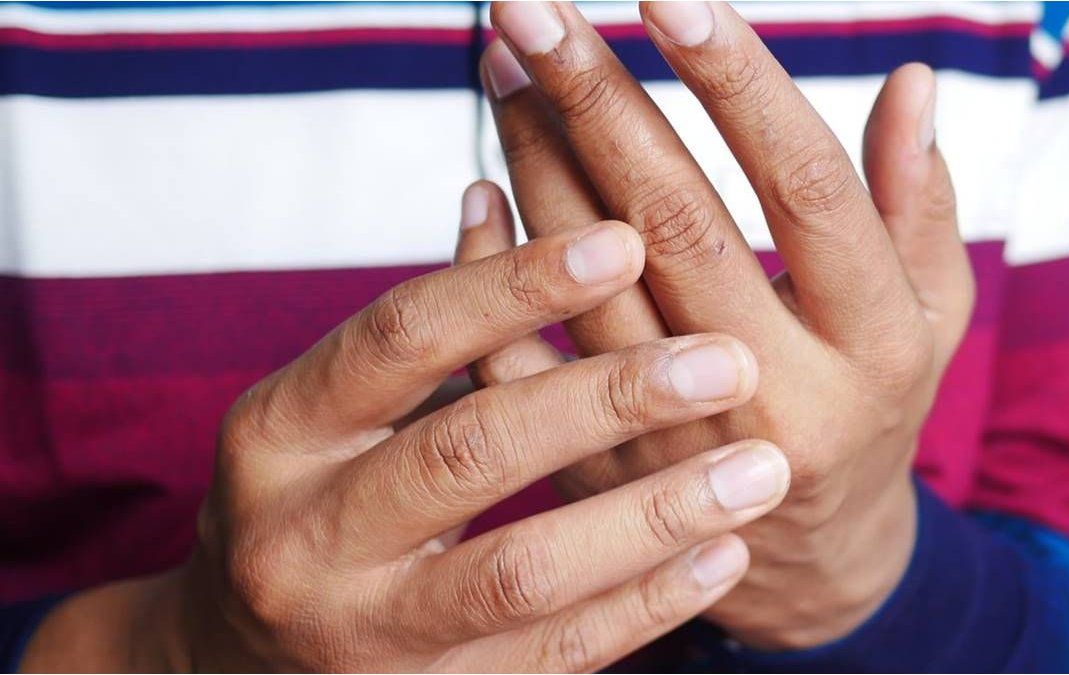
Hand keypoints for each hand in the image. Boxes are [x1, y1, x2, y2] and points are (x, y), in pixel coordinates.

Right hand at [21, 206, 791, 671]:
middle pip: (470, 452)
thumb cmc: (312, 501)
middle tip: (727, 363)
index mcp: (279, 431)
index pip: (403, 336)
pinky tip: (721, 554)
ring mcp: (363, 632)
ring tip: (758, 470)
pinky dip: (646, 603)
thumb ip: (424, 333)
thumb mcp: (333, 412)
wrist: (241, 660)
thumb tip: (496, 199)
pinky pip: (555, 658)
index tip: (627, 240)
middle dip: (609, 401)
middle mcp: (303, 534)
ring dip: (653, 515)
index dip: (516, 285)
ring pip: (522, 571)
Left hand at [476, 1, 973, 648]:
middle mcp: (773, 389)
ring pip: (589, 280)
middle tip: (532, 5)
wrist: (803, 562)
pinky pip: (525, 364)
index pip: (806, 190)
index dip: (739, 85)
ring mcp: (677, 439)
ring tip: (505, 61)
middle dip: (596, 98)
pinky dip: (491, 272)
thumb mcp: (932, 318)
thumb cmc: (873, 408)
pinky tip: (479, 187)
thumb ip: (920, 205)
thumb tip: (914, 82)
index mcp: (872, 341)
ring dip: (536, 159)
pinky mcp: (603, 472)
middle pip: (675, 221)